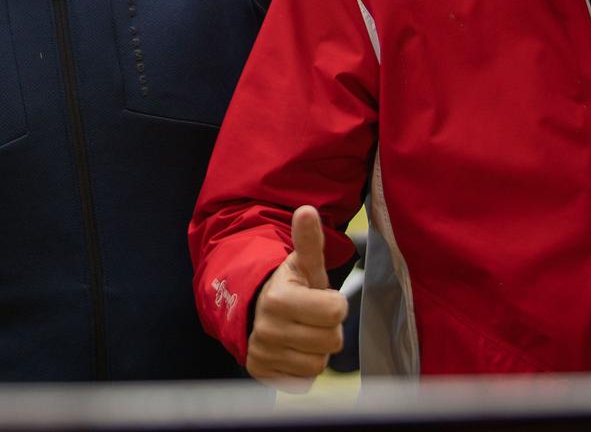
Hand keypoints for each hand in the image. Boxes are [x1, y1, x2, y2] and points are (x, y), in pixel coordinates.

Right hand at [246, 204, 347, 386]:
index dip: (334, 303)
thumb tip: (307, 210)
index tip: (319, 297)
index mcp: (279, 299)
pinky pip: (304, 381)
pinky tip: (293, 351)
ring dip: (316, 350)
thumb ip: (308, 241)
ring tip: (302, 333)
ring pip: (318, 364)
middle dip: (327, 329)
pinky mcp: (263, 375)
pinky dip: (302, 368)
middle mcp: (267, 330)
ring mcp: (264, 355)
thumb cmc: (289, 288)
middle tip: (311, 317)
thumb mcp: (302, 265)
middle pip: (331, 341)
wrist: (254, 312)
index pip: (336, 312)